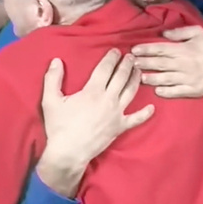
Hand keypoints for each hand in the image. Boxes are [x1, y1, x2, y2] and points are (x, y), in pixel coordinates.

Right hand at [41, 49, 153, 168]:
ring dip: (136, 79)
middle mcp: (108, 99)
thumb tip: (56, 61)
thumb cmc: (59, 126)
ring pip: (131, 92)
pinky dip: (145, 113)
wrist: (68, 152)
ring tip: (139, 70)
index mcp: (93, 91)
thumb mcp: (50, 100)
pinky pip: (136, 119)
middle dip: (127, 64)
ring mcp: (117, 114)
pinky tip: (152, 107)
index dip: (111, 58)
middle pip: (121, 77)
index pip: (105, 69)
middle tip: (131, 56)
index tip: (116, 51)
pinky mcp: (120, 127)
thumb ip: (52, 78)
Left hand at [132, 26, 202, 97]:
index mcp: (183, 50)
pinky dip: (167, 92)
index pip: (161, 48)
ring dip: (151, 78)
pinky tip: (156, 92)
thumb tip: (163, 33)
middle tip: (131, 63)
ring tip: (139, 77)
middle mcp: (183, 64)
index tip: (134, 50)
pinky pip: (177, 91)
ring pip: (166, 78)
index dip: (147, 49)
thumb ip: (180, 32)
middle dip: (144, 63)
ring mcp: (187, 78)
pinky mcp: (191, 90)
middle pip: (160, 63)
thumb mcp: (198, 33)